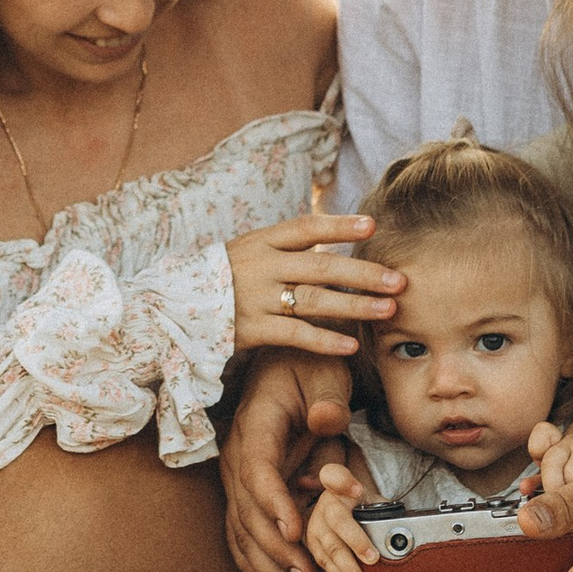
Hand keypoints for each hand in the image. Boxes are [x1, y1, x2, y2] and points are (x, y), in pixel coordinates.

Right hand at [222, 352, 355, 571]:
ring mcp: (238, 477)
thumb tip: (325, 421)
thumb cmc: (310, 366)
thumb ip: (327, 400)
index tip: (296, 533)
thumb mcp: (325, 373)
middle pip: (247, 512)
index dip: (274, 504)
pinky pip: (242, 534)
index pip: (258, 471)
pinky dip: (255, 566)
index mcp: (255, 426)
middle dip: (276, 552)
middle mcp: (238, 455)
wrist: (286, 360)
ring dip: (268, 569)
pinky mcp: (246, 492)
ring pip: (242, 531)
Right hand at [226, 214, 402, 359]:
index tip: (373, 226)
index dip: (340, 226)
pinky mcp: (252, 329)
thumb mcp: (251, 250)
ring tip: (388, 309)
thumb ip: (289, 246)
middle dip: (363, 274)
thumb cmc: (226, 277)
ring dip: (355, 306)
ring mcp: (257, 298)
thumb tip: (337, 236)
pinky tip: (351, 345)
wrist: (173, 306)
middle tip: (399, 280)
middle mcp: (262, 266)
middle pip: (321, 267)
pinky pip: (295, 334)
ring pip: (314, 300)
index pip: (306, 228)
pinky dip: (325, 340)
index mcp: (263, 241)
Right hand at [303, 459, 377, 571]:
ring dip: (347, 568)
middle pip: (338, 522)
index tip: (356, 489)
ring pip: (329, 548)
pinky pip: (323, 562)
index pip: (335, 475)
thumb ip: (382, 511)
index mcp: (339, 487)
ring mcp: (315, 525)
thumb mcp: (371, 500)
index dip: (343, 482)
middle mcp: (324, 505)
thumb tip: (399, 534)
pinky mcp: (311, 545)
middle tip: (373, 559)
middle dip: (356, 542)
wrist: (339, 512)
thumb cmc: (360, 508)